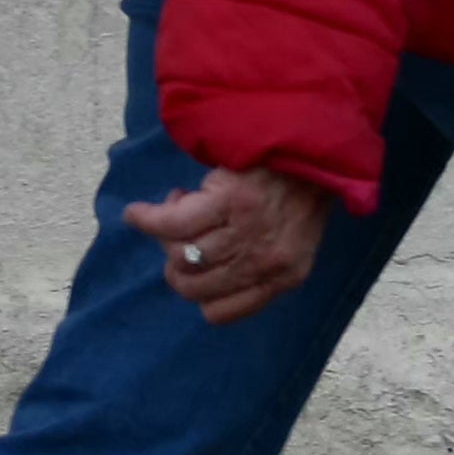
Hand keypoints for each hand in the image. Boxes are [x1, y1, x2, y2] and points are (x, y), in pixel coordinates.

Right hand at [122, 157, 334, 323]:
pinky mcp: (227, 201)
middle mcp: (264, 261)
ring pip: (180, 256)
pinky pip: (172, 222)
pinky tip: (135, 213)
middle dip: (176, 264)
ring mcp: (245, 232)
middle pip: (193, 286)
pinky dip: (147, 218)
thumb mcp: (294, 241)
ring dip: (165, 236)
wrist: (317, 142)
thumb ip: (259, 264)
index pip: (220, 312)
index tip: (196, 264)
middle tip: (181, 236)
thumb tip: (201, 270)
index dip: (198, 290)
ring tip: (177, 207)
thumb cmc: (301, 190)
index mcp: (284, 278)